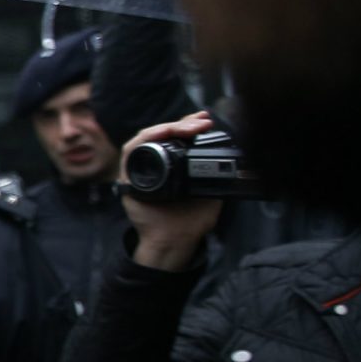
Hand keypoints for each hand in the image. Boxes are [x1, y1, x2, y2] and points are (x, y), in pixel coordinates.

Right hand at [119, 114, 223, 269]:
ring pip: (146, 137)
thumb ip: (215, 177)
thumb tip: (232, 160)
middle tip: (201, 121)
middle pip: (162, 133)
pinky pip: (131, 149)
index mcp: (172, 167)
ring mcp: (139, 169)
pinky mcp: (128, 176)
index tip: (206, 120)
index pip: (177, 138)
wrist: (173, 241)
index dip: (189, 126)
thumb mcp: (211, 194)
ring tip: (186, 127)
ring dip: (166, 128)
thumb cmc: (189, 222)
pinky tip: (161, 133)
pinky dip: (145, 138)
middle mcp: (153, 165)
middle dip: (182, 124)